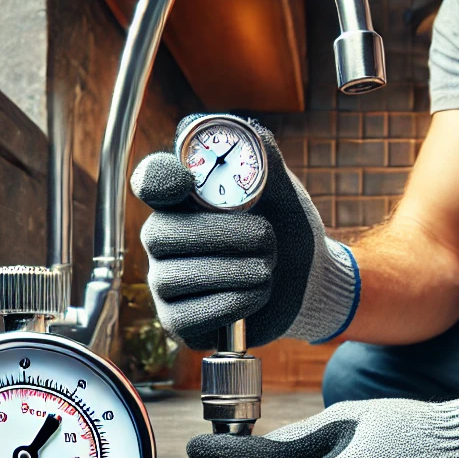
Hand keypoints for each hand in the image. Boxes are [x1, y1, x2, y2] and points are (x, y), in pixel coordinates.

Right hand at [130, 115, 359, 350]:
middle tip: (267, 237)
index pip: (150, 181)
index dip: (159, 180)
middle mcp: (163, 239)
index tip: (186, 182)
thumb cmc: (287, 231)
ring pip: (176, 277)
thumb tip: (251, 136)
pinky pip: (189, 315)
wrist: (308, 282)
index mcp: (182, 200)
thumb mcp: (284, 191)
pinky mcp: (179, 322)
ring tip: (268, 266)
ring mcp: (166, 282)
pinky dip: (232, 303)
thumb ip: (265, 160)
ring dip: (235, 271)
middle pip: (162, 234)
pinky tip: (257, 294)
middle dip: (222, 235)